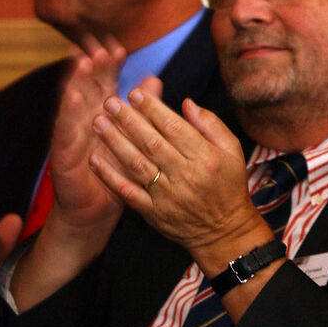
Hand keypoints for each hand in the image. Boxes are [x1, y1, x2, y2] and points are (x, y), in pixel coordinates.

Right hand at [44, 35, 127, 240]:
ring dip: (78, 82)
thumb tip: (155, 80)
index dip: (111, 67)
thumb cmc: (116, 173)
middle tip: (100, 47)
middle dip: (93, 67)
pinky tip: (73, 98)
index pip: (106, 84)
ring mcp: (72, 135)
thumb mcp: (132, 139)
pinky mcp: (63, 153)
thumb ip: (141, 110)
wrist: (96, 210)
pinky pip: (66, 131)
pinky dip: (69, 114)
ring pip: (74, 103)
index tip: (120, 48)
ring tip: (84, 62)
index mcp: (101, 114)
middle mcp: (84, 120)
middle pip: (88, 87)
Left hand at [87, 78, 270, 277]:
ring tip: (98, 123)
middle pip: (151, 142)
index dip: (152, 108)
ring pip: (137, 164)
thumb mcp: (233, 151)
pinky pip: (128, 192)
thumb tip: (186, 102)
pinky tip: (94, 159)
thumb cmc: (228, 186)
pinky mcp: (154, 213)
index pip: (174, 127)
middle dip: (128, 120)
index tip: (134, 93)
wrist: (224, 233)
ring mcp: (168, 196)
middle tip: (109, 102)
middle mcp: (186, 176)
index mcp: (206, 158)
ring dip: (114, 142)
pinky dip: (109, 176)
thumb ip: (211, 124)